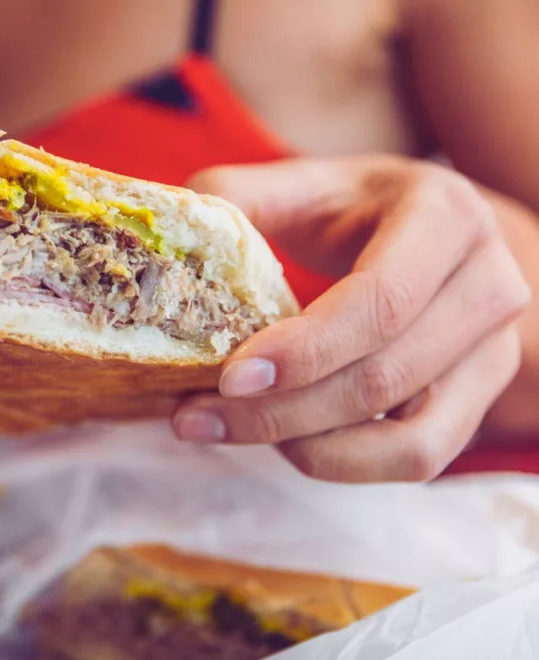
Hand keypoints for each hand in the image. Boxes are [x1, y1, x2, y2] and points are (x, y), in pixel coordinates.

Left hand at [174, 156, 529, 481]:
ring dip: (308, 447)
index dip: (307, 350)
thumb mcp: (298, 184)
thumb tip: (176, 234)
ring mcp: (495, 350)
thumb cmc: (350, 208)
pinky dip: (345, 463)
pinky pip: (420, 458)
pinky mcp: (480, 400)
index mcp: (445, 215)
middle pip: (386, 378)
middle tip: (193, 416)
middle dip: (281, 411)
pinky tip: (285, 442)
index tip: (230, 377)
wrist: (426, 232)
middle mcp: (489, 284)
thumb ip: (234, 201)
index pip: (382, 300)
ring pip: (409, 438)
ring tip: (229, 430)